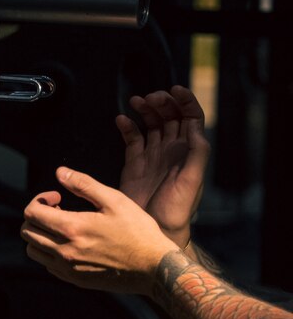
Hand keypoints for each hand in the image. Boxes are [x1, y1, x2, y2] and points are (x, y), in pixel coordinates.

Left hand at [21, 166, 177, 294]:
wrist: (155, 268)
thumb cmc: (139, 232)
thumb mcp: (115, 200)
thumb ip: (83, 184)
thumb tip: (59, 172)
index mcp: (72, 229)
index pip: (31, 213)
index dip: (39, 200)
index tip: (57, 196)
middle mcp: (64, 251)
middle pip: (27, 231)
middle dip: (37, 215)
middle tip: (59, 209)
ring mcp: (68, 268)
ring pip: (33, 250)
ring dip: (40, 235)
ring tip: (62, 226)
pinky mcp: (75, 280)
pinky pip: (47, 265)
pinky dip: (50, 251)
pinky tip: (70, 243)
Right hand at [115, 84, 206, 250]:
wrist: (155, 229)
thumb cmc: (176, 209)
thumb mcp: (192, 180)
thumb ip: (197, 153)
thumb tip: (196, 128)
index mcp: (189, 151)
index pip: (191, 118)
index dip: (185, 101)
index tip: (175, 89)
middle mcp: (172, 151)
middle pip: (170, 117)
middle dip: (162, 103)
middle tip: (151, 98)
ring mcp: (153, 156)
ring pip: (151, 124)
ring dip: (145, 110)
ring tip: (137, 101)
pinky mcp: (135, 163)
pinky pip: (132, 139)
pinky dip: (126, 127)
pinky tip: (122, 120)